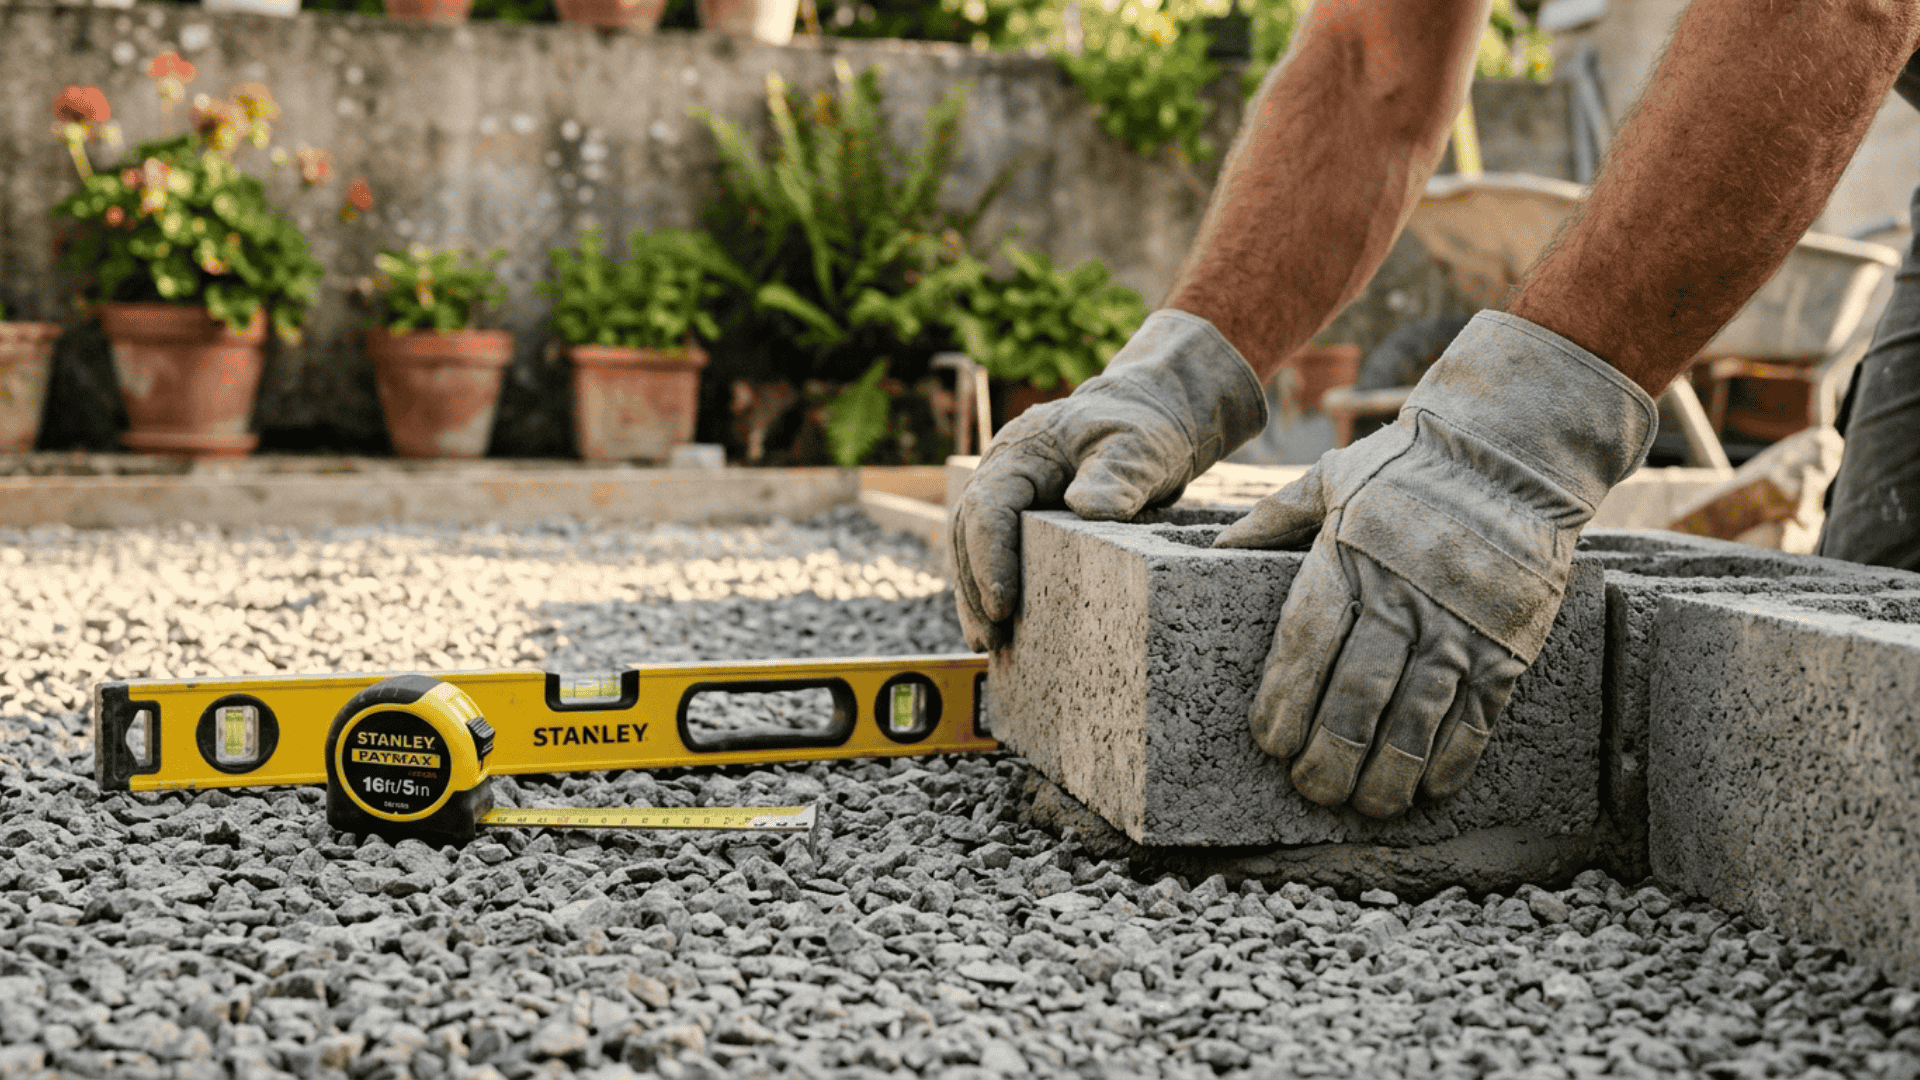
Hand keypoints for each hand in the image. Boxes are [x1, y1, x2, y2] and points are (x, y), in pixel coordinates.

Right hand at [950, 310, 1268, 650]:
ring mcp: (1009, 496)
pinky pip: (996, 555)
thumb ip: (1116, 474)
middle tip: (991, 638)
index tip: (1003, 604)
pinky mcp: (1022, 518)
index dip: (990, 558)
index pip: (988, 507)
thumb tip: (1088, 508)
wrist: (1147, 417)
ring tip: (988, 644)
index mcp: (1021, 453)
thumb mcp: (1137, 445)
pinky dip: (993, 589)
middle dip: (975, 588)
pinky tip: (1001, 628)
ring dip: (975, 596)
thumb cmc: (1141, 427)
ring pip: (972, 548)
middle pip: (968, 534)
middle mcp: (1003, 474)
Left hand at [1214, 312, 1655, 817]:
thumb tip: (1213, 549)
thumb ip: (1273, 519)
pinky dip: (1450, 758)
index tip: (1269, 743)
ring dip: (1388, 771)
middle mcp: (1403, 595)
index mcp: (1348, 556)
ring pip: (1416, 717)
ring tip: (1363, 805)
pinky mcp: (1508, 642)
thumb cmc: (1410, 466)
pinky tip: (1427, 788)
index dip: (1286, 700)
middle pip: (1356, 694)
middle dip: (1329, 753)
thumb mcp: (1332, 477)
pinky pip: (1476, 715)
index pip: (1306, 643)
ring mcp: (1459, 623)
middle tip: (1311, 788)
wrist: (1513, 448)